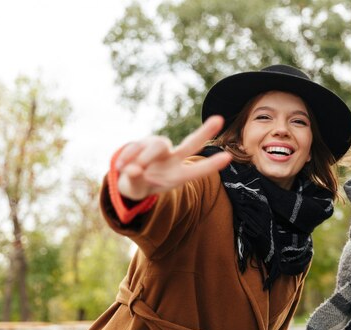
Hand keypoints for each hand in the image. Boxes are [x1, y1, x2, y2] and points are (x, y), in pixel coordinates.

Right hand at [115, 115, 231, 199]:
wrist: (129, 180)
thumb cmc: (141, 186)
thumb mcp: (139, 189)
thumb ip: (136, 181)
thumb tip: (133, 169)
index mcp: (178, 175)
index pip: (197, 170)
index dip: (211, 164)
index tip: (228, 157)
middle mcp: (173, 158)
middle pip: (191, 143)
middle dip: (205, 132)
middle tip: (219, 119)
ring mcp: (159, 148)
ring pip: (157, 146)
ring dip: (144, 158)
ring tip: (132, 171)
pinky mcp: (143, 142)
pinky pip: (136, 147)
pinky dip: (127, 157)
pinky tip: (121, 166)